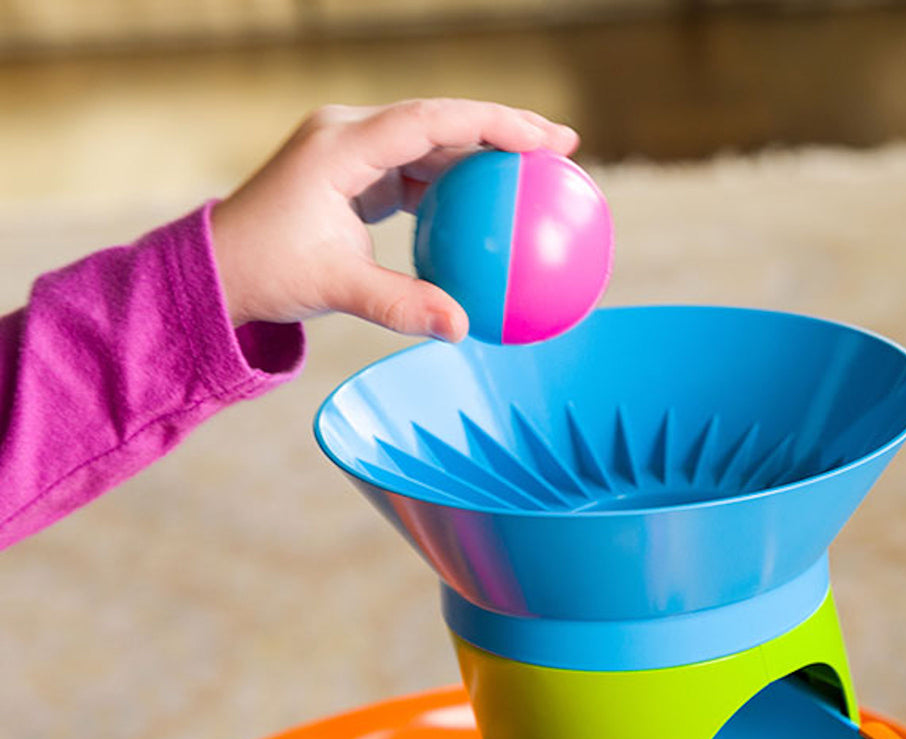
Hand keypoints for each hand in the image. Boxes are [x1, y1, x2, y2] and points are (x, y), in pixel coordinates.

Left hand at [211, 99, 578, 340]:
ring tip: (538, 174)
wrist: (220, 270)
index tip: (546, 140)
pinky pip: (417, 171)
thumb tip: (463, 329)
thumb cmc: (266, 271)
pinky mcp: (356, 174)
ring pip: (432, 142)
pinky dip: (456, 186)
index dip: (494, 123)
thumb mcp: (335, 288)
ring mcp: (353, 151)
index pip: (431, 121)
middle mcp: (349, 133)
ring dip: (483, 157)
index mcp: (341, 144)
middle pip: (441, 119)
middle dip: (503, 128)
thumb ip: (401, 304)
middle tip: (562, 148)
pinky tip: (489, 207)